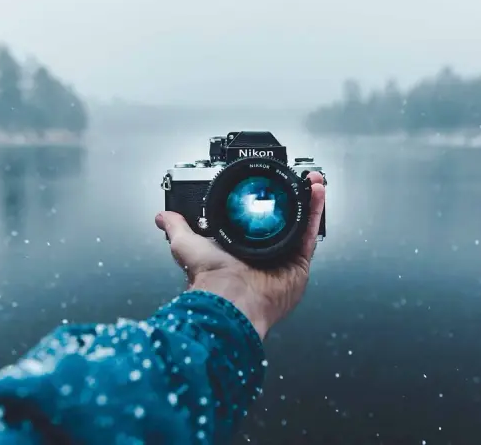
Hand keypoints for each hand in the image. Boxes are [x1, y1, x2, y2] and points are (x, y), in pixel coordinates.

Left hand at [155, 172, 325, 339]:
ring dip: (307, 201)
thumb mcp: (186, 245)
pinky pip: (310, 233)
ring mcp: (282, 258)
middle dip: (290, 199)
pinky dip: (315, 212)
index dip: (264, 203)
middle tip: (294, 181)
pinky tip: (317, 193)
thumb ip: (177, 228)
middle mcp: (262, 254)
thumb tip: (163, 217)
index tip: (269, 185)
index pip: (255, 221)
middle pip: (282, 220)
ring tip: (311, 181)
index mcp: (238, 250)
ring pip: (299, 223)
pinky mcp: (298, 263)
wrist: (232, 299)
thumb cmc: (212, 279)